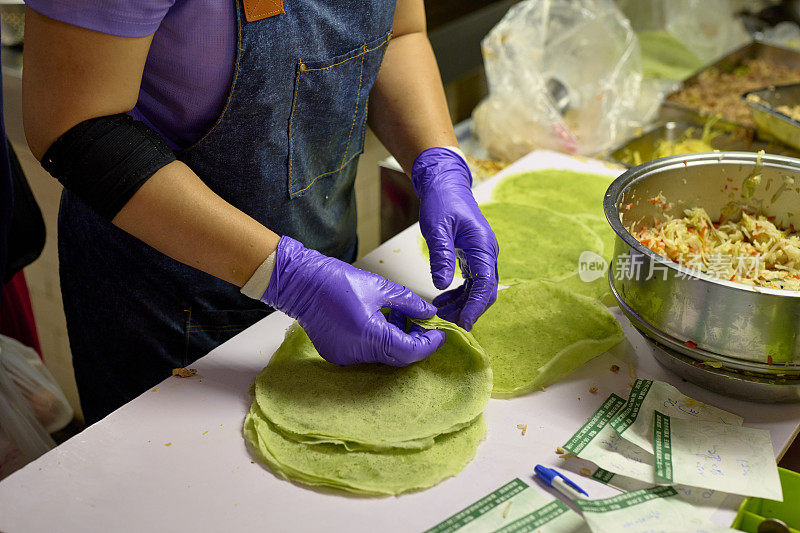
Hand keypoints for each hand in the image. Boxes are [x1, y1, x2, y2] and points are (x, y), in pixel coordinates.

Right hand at [259, 236, 444, 365]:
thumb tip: (429, 313)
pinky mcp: (336, 354)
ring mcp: (345, 356)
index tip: (439, 334)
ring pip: (382, 356)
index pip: (409, 351)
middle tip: (421, 323)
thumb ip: (408, 302)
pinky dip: (378, 340)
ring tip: (397, 314)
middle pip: (397, 357)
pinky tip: (379, 320)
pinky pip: (366, 353)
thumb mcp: (379, 288)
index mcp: (369, 336)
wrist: (301, 284)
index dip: (428, 345)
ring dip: (395, 339)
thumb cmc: (336, 282)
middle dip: (413, 341)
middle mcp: (356, 353)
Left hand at [412, 147, 498, 329]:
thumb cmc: (442, 202)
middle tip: (447, 321)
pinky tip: (443, 300)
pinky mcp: (474, 257)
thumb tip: (443, 285)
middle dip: (469, 309)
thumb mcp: (437, 228)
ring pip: (479, 289)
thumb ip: (441, 256)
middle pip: (486, 290)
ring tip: (441, 312)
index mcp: (483, 245)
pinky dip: (460, 294)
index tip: (464, 324)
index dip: (476, 306)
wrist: (446, 185)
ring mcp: (482, 255)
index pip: (485, 284)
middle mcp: (488, 252)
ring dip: (463, 304)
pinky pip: (472, 282)